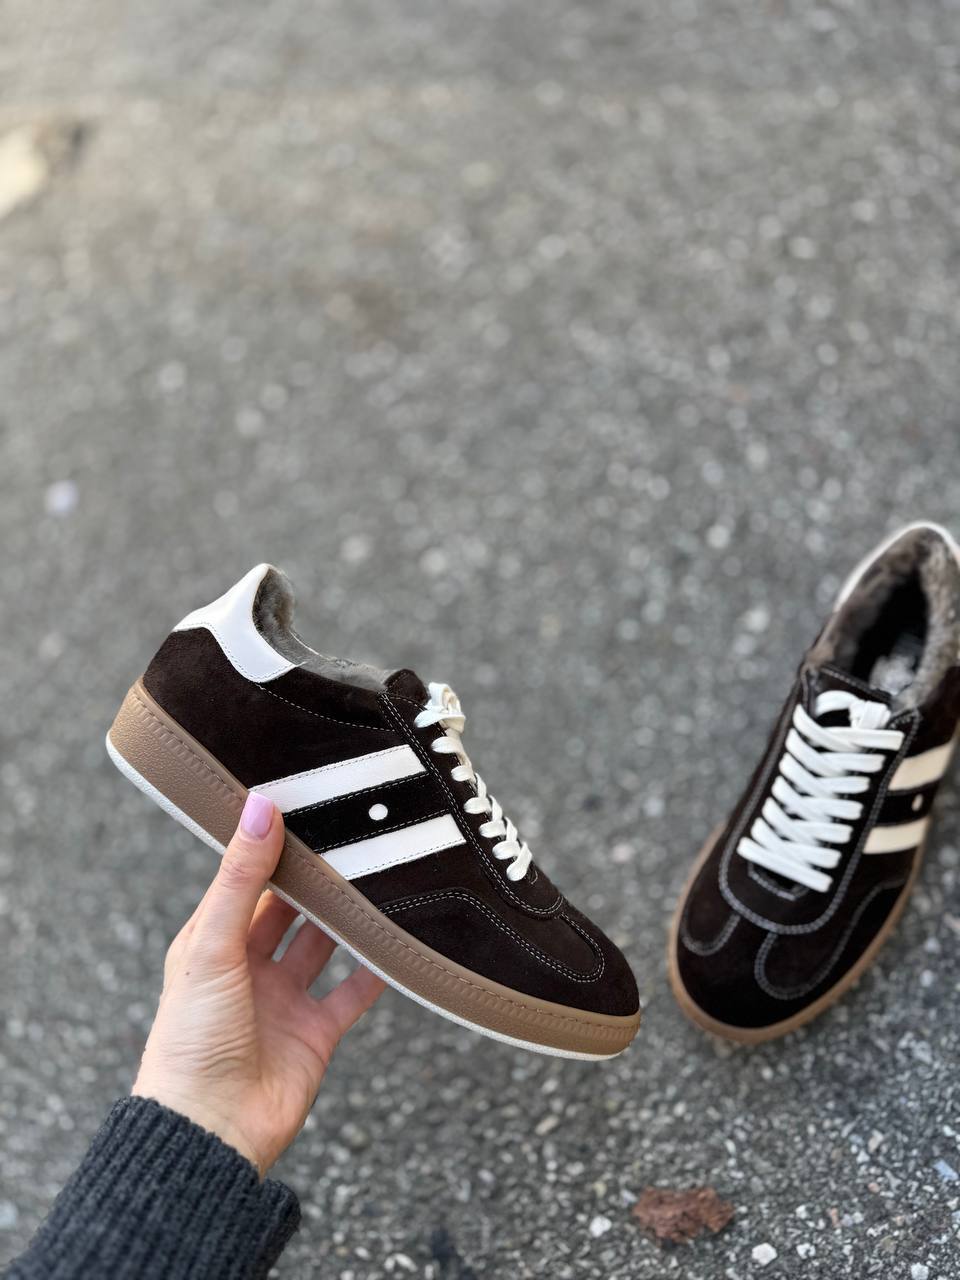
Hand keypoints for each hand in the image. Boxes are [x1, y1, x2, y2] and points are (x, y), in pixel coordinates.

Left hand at [132, 793, 384, 1174]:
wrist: (211, 1132)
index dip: (274, 849)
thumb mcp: (211, 947)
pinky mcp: (316, 1032)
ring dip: (348, 920)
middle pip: (291, 910)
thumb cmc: (190, 1042)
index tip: (306, 808)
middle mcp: (249, 968)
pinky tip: (399, 944)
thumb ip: (241, 878)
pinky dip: (377, 970)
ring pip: (324, 945)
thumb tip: (259, 807)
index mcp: (212, 944)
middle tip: (354, 839)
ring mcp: (284, 1000)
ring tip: (380, 880)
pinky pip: (353, 992)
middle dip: (317, 881)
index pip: (248, 881)